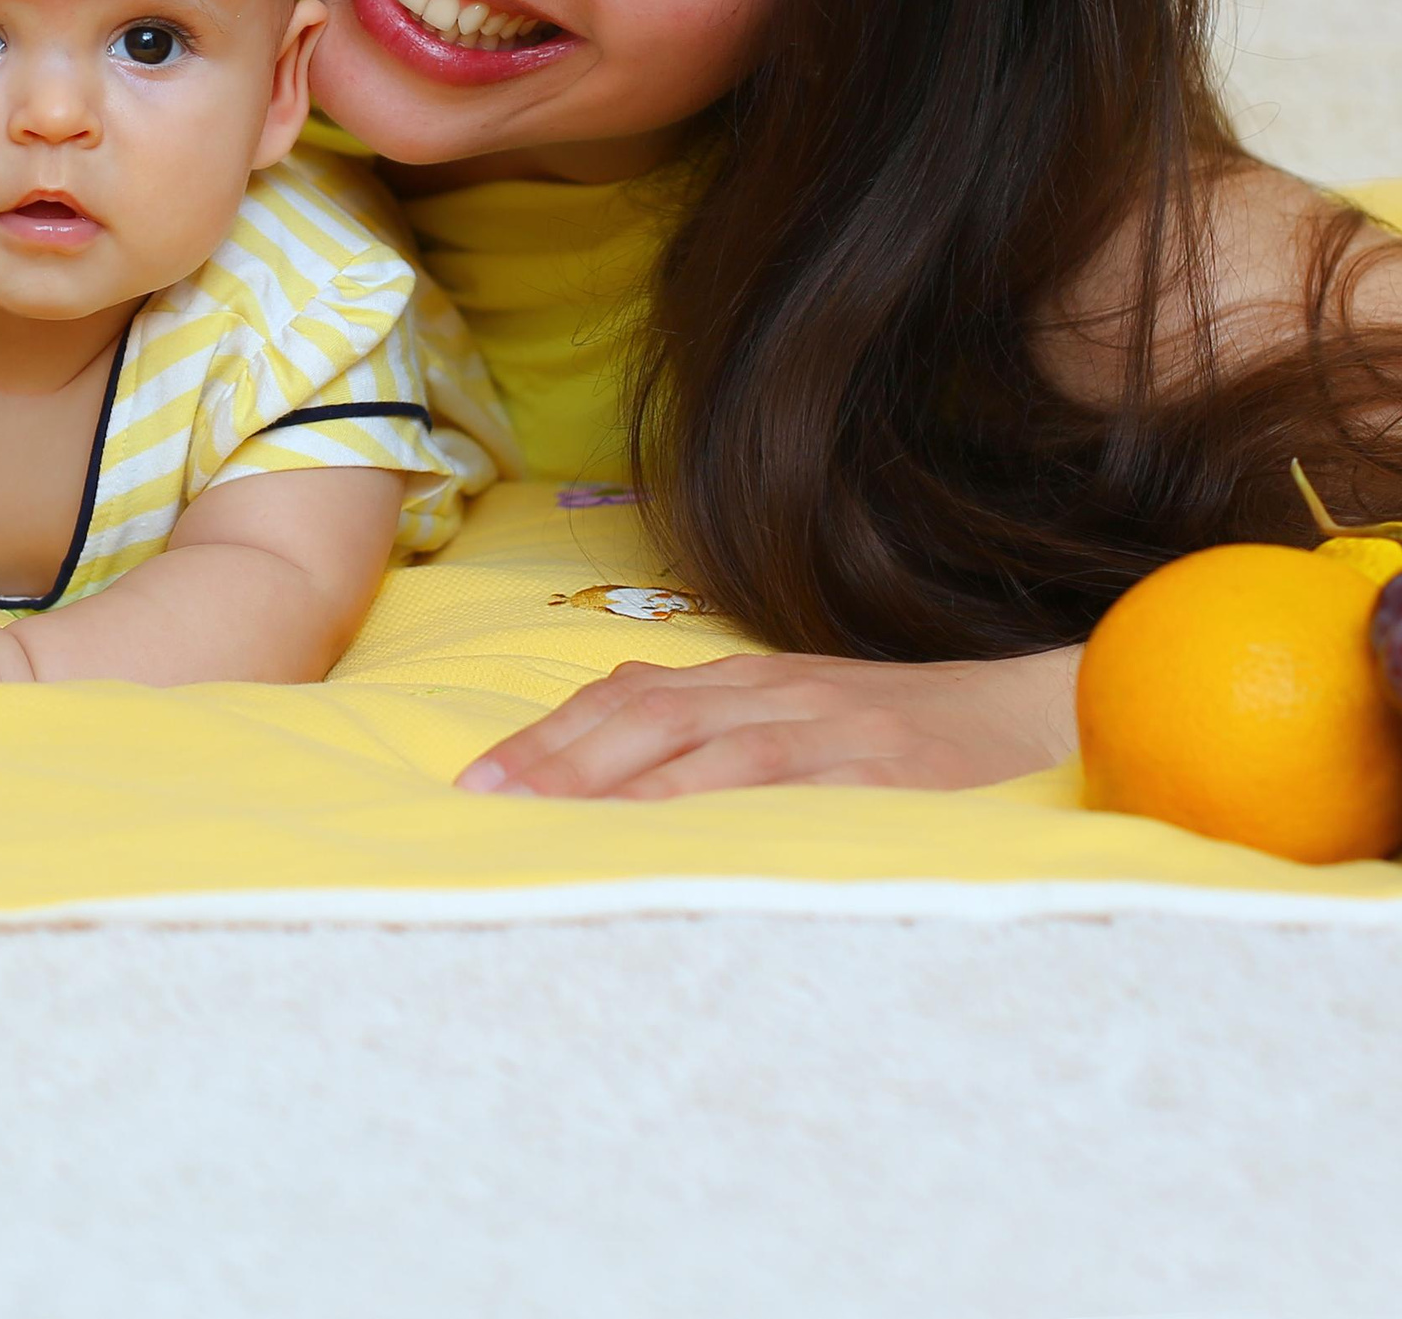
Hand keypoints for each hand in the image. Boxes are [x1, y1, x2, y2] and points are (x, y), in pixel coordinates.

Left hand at [457, 646, 1080, 798]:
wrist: (1037, 712)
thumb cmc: (908, 729)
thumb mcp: (804, 716)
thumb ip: (721, 727)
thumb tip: (618, 744)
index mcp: (750, 681)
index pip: (627, 696)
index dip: (551, 735)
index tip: (480, 779)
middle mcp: (777, 691)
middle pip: (645, 715)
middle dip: (559, 757)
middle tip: (490, 801)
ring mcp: (830, 726)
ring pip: (704, 746)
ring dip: (620, 783)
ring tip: (553, 820)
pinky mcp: (884, 768)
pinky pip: (789, 784)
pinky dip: (722, 804)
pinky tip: (672, 836)